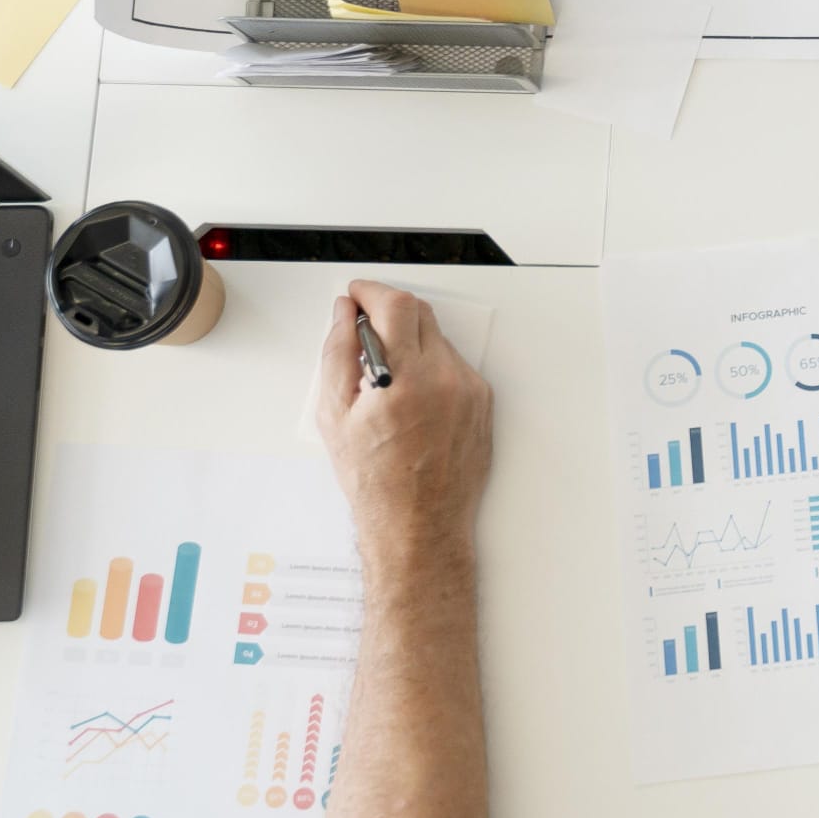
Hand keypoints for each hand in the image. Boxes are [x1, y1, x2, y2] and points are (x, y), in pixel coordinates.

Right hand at [312, 282, 494, 564]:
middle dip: (389, 312)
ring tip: (386, 383)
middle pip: (420, 315)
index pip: (397, 305)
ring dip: (410, 344)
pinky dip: (430, 369)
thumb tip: (344, 316)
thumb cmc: (376, 483)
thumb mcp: (336, 417)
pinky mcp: (483, 403)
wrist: (419, 525)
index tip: (356, 295)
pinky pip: (453, 367)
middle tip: (364, 331)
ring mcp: (470, 390)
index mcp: (407, 380)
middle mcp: (446, 379)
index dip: (371, 292)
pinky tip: (411, 400)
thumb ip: (338, 354)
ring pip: (437, 341)